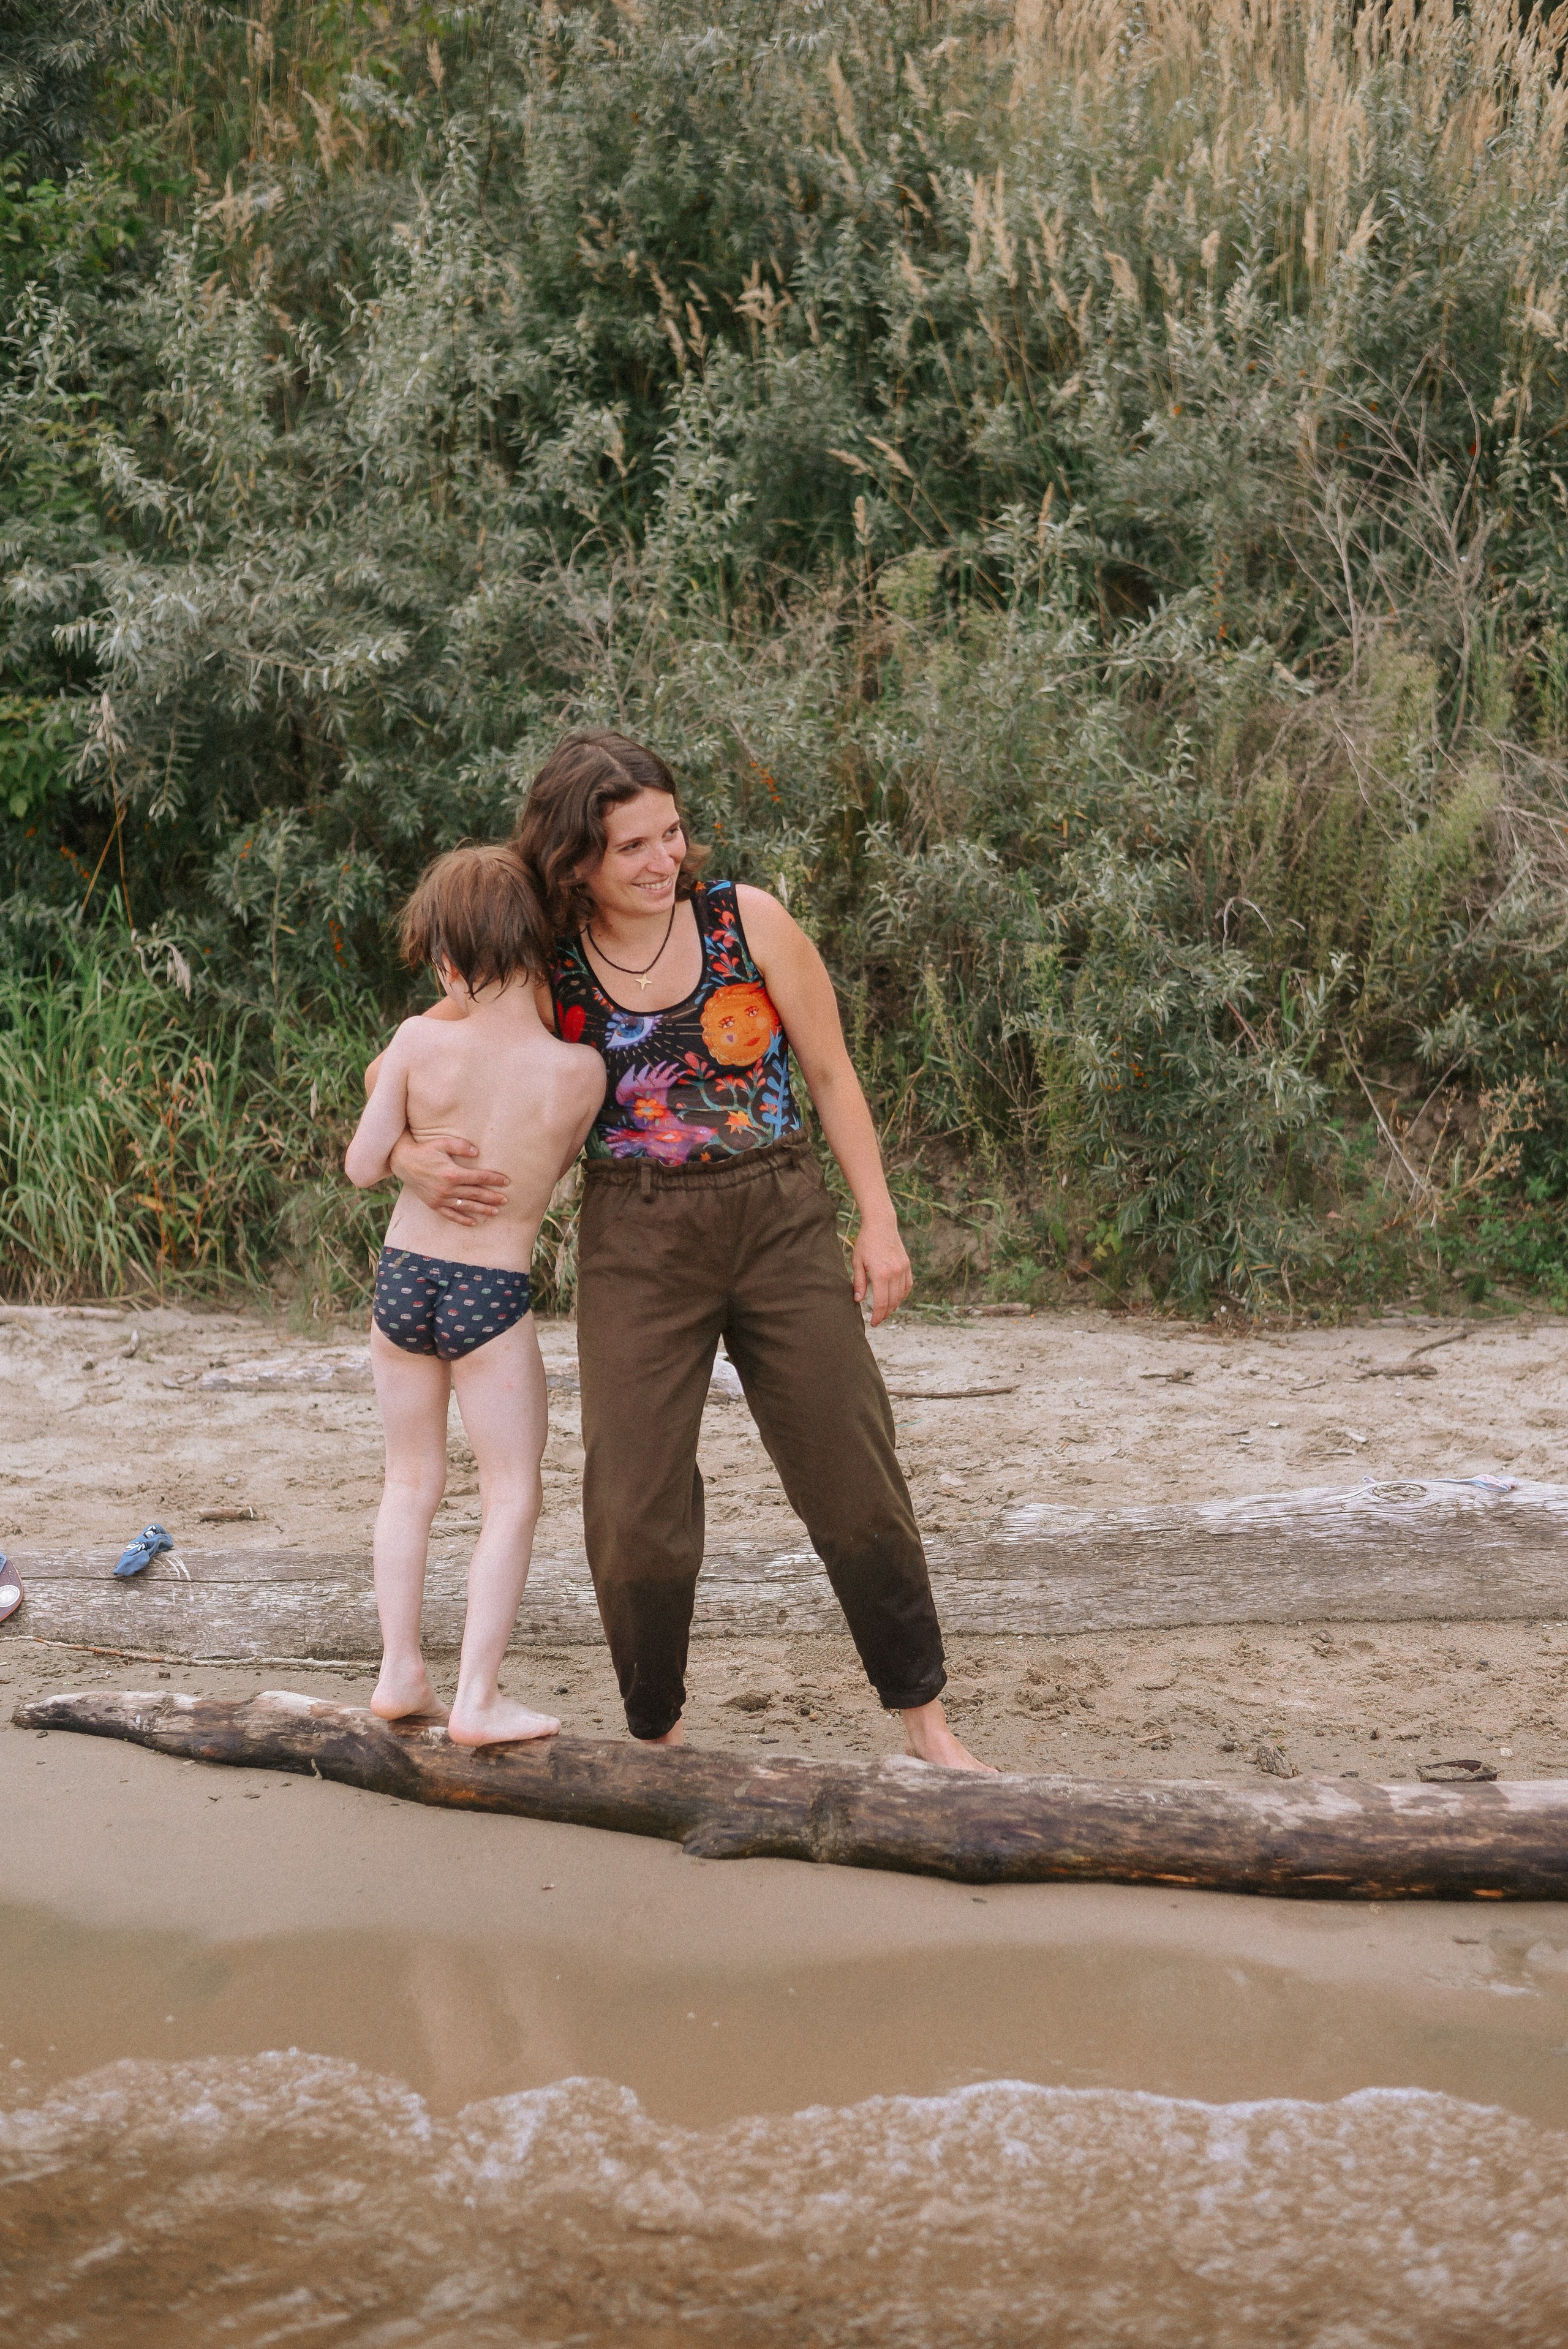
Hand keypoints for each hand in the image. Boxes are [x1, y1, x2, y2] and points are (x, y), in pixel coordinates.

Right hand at [388, 1132, 508, 1227]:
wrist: (403, 1162)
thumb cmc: (425, 1150)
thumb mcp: (443, 1142)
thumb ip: (461, 1146)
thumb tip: (477, 1153)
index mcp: (452, 1173)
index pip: (479, 1178)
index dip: (494, 1179)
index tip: (506, 1181)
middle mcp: (448, 1189)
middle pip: (476, 1194)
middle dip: (492, 1197)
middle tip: (506, 1200)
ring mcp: (441, 1199)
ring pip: (467, 1206)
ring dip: (483, 1210)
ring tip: (496, 1212)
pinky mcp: (434, 1204)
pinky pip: (451, 1215)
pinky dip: (463, 1220)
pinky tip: (474, 1223)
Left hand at [852, 1217, 911, 1326]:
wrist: (881, 1224)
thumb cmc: (865, 1242)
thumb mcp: (857, 1262)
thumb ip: (858, 1282)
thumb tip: (858, 1300)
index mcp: (881, 1274)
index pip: (881, 1303)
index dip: (877, 1316)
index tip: (873, 1323)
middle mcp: (894, 1273)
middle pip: (892, 1302)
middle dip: (885, 1314)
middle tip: (878, 1320)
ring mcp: (903, 1269)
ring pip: (901, 1296)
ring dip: (894, 1306)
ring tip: (885, 1311)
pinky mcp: (907, 1265)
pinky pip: (907, 1286)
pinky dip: (902, 1295)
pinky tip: (895, 1299)